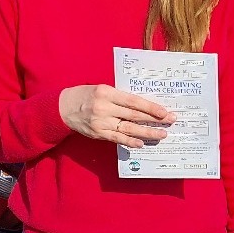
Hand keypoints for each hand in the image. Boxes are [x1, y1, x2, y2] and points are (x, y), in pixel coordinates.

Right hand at [58, 84, 174, 146]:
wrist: (63, 108)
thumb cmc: (86, 95)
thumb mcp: (103, 89)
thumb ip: (120, 97)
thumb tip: (145, 105)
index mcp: (107, 92)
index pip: (134, 101)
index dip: (151, 107)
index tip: (164, 111)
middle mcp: (104, 108)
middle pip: (134, 115)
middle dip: (154, 119)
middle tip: (170, 121)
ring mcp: (101, 122)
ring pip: (128, 129)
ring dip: (147, 133)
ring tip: (161, 134)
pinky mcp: (98, 133)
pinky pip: (117, 139)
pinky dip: (130, 142)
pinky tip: (141, 143)